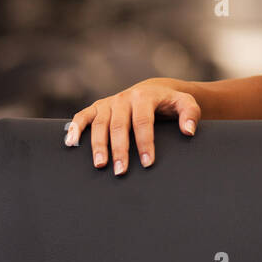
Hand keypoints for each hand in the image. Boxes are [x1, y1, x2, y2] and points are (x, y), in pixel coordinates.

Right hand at [64, 79, 200, 175]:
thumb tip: (188, 131)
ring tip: (100, 165)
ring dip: (98, 145)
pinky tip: (70, 143)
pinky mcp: (98, 107)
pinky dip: (74, 128)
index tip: (148, 163)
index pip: (143, 122)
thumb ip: (190, 114)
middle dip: (119, 149)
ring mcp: (109, 103)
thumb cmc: (170, 102)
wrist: (154, 90)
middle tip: (121, 171)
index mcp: (145, 97)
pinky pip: (83, 116)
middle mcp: (124, 98)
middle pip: (119, 125)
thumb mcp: (185, 103)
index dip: (145, 142)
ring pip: (100, 124)